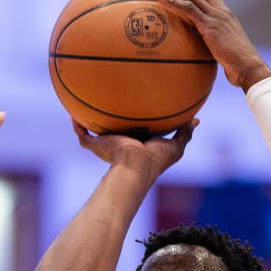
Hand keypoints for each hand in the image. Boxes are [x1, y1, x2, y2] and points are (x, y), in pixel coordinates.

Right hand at [72, 118, 194, 176]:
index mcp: (137, 145)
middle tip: (110, 106)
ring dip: (90, 123)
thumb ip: (184, 132)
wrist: (136, 164)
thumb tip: (196, 120)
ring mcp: (107, 146)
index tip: (137, 111)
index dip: (136, 124)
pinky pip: (83, 135)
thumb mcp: (176, 145)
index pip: (136, 133)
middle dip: (111, 123)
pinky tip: (74, 113)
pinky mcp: (96, 145)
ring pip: (95, 134)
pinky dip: (77, 125)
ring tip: (86, 107)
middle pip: (114, 133)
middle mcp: (120, 145)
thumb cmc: (156, 159)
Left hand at [146, 0, 270, 90]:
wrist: (248, 66)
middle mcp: (219, 9)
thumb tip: (209, 43)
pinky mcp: (209, 24)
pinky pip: (187, 8)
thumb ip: (215, 39)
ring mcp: (215, 15)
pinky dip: (171, 0)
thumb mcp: (225, 47)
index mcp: (223, 13)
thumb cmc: (237, 63)